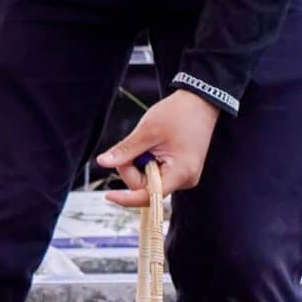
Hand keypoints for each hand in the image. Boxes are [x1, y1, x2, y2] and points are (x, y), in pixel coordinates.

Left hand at [95, 89, 220, 204]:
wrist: (200, 103)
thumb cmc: (177, 114)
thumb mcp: (147, 131)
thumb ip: (125, 151)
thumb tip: (102, 163)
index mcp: (181, 173)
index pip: (150, 196)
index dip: (127, 198)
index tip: (108, 196)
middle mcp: (185, 180)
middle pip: (146, 187)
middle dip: (132, 168)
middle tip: (136, 145)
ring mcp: (183, 176)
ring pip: (148, 180)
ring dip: (139, 163)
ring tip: (149, 142)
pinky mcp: (180, 170)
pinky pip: (155, 173)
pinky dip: (146, 161)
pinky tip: (153, 147)